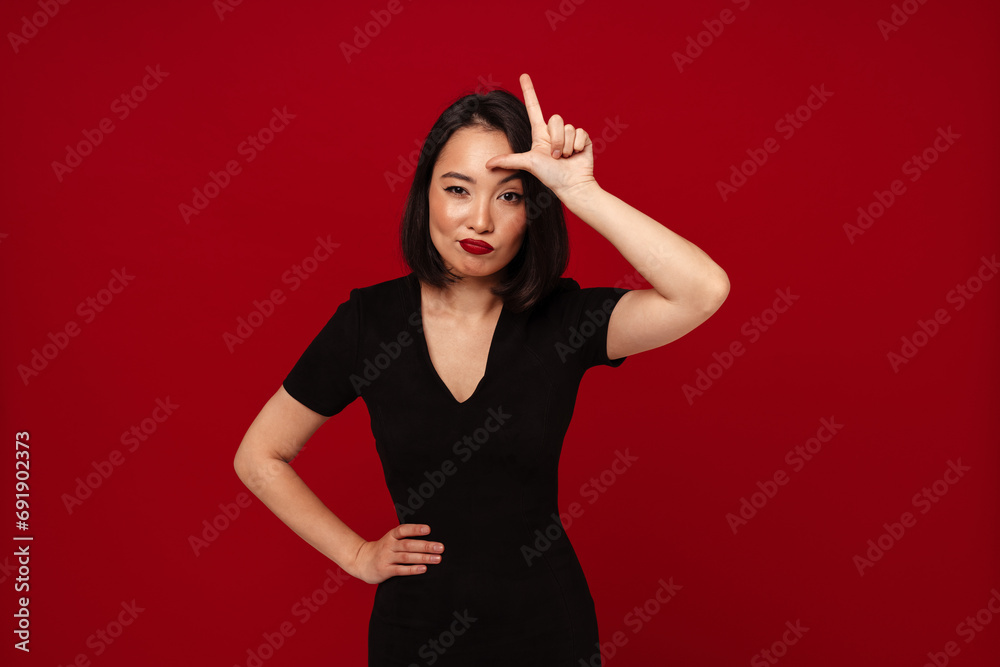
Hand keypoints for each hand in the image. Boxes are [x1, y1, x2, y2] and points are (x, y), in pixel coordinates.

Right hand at [348, 524, 443, 584]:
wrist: (361, 561)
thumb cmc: (382, 550)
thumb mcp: (391, 540)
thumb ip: (405, 538)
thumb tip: (429, 537)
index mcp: (391, 536)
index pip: (403, 530)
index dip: (415, 529)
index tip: (428, 529)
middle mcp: (389, 545)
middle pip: (408, 544)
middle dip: (426, 545)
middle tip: (441, 547)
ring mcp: (386, 558)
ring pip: (406, 557)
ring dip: (423, 557)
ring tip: (437, 559)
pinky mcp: (385, 570)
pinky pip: (400, 570)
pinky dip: (412, 569)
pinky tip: (424, 569)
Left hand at [485, 73, 597, 200]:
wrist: (571, 185)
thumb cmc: (550, 176)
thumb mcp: (528, 164)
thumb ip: (509, 161)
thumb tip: (486, 165)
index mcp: (540, 134)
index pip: (534, 108)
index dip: (529, 91)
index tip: (523, 75)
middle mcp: (554, 132)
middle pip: (555, 119)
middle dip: (556, 140)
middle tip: (555, 156)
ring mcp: (569, 135)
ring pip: (568, 127)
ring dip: (567, 145)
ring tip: (565, 158)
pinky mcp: (582, 139)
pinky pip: (581, 132)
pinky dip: (578, 146)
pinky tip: (576, 155)